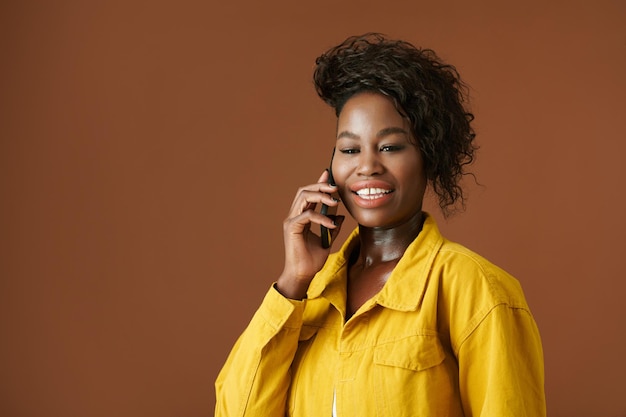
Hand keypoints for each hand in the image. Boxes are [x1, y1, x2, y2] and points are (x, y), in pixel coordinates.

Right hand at [276, 170, 343, 298]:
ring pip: (303, 198)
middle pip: (304, 191)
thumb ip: (332, 226)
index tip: (328, 175)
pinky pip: (307, 215)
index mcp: (301, 217)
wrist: (302, 275)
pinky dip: (321, 217)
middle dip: (320, 186)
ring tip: (334, 202)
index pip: (309, 194)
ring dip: (320, 196)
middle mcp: (294, 216)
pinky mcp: (291, 228)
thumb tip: (339, 215)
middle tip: (335, 188)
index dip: (318, 183)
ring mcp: (291, 221)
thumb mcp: (327, 240)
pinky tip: (331, 224)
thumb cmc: (311, 261)